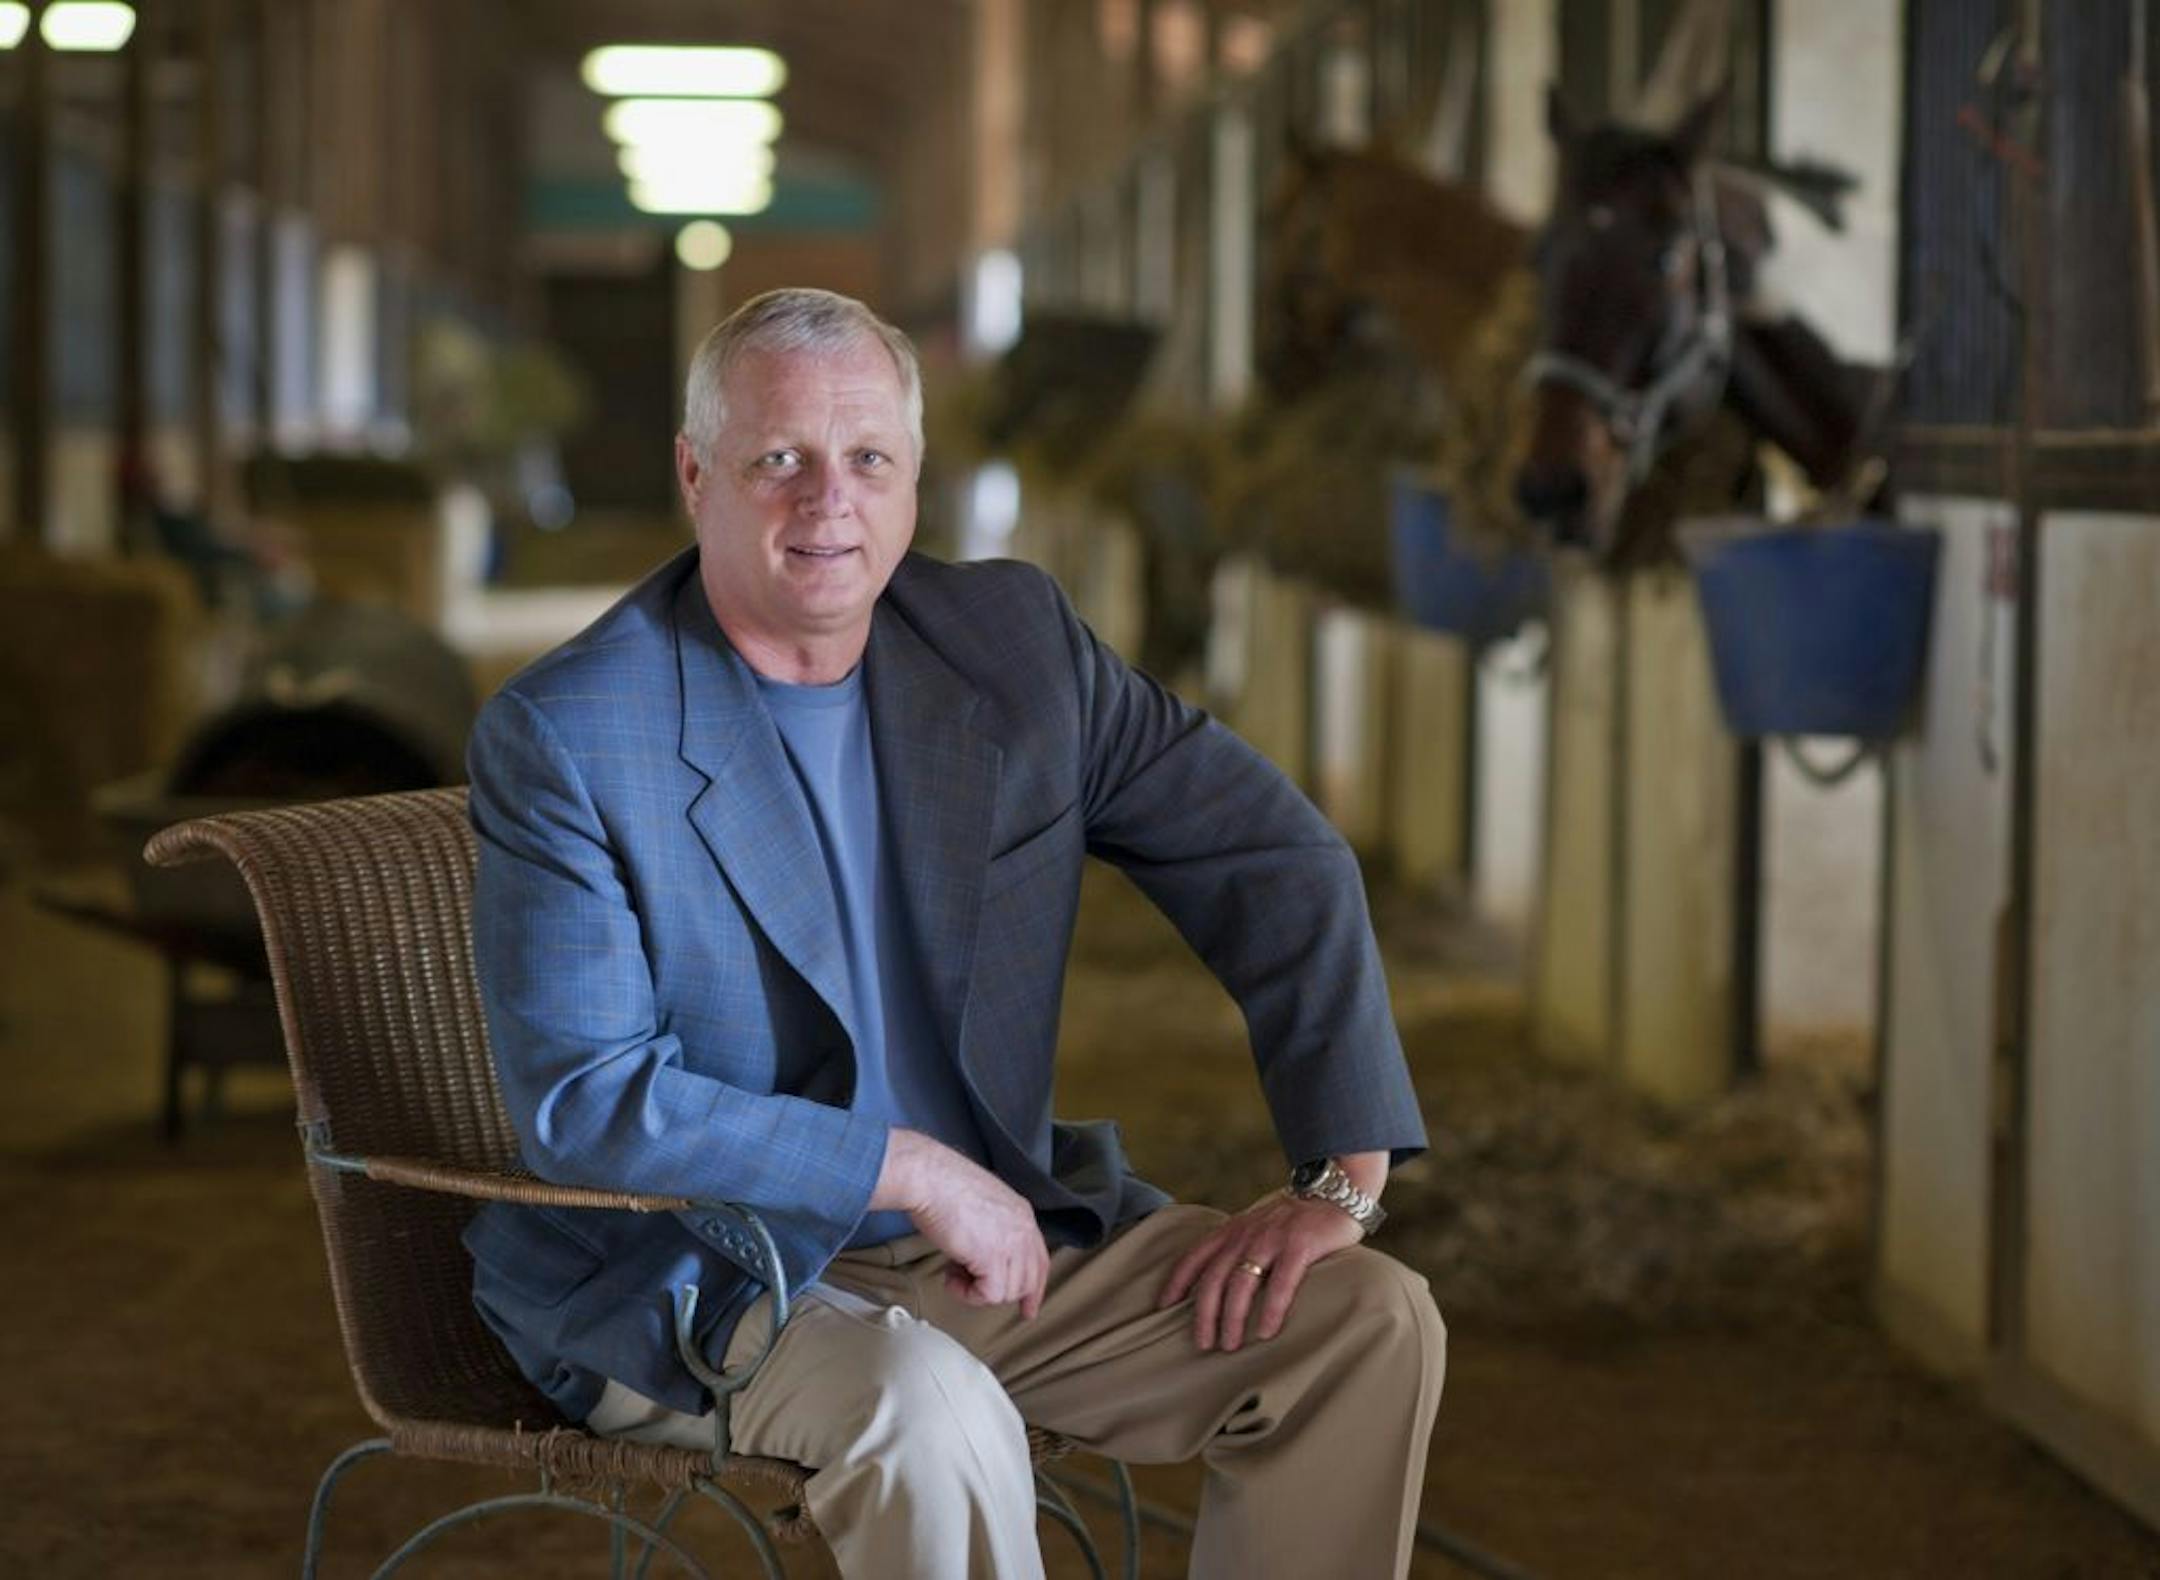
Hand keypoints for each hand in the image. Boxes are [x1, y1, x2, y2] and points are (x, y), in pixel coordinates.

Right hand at [873, 1129, 1049, 1317]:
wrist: (930, 1179)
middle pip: (1028, 1281)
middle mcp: (1023, 1230)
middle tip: (975, 1292)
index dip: (1034, 1288)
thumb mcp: (981, 1206)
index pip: (1039, 1261)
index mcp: (1022, 1215)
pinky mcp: (993, 1259)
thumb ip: (992, 1230)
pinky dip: (966, 1294)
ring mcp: (1011, 1245)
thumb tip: (982, 1256)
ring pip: (1007, 1292)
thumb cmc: (942, 1186)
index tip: (1028, 1308)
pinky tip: (951, 1278)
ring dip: (978, 1290)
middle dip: (1004, 1295)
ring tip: (954, 1271)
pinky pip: (988, 1296)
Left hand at [1157, 1189, 1365, 1351]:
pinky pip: (1281, 1282)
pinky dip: (1272, 1309)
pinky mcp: (1300, 1246)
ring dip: (1232, 1317)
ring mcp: (1272, 1239)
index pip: (1194, 1256)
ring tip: (1230, 1344)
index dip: (1176, 1281)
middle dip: (1204, 1314)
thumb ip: (1237, 1247)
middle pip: (1214, 1278)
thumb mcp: (1256, 1226)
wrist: (1335, 1193)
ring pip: (1241, 1282)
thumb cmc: (1293, 1219)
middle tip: (1203, 1343)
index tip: (1162, 1307)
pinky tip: (1266, 1332)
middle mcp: (1246, 1234)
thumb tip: (1216, 1283)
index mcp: (1232, 1230)